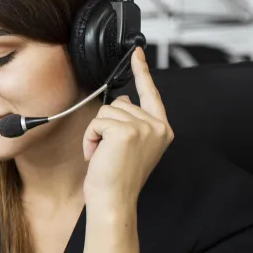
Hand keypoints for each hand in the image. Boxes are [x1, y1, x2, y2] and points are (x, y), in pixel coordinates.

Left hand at [82, 46, 173, 209]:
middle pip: (120, 102)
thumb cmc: (118, 178)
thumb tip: (123, 100)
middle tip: (109, 151)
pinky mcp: (126, 130)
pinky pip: (97, 121)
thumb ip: (133, 122)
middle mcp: (157, 126)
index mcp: (162, 129)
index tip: (137, 52)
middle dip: (106, 125)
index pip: (151, 93)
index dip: (143, 71)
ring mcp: (144, 127)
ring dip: (96, 132)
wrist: (114, 200)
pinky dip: (90, 138)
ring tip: (104, 154)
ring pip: (106, 111)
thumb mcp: (132, 146)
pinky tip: (97, 154)